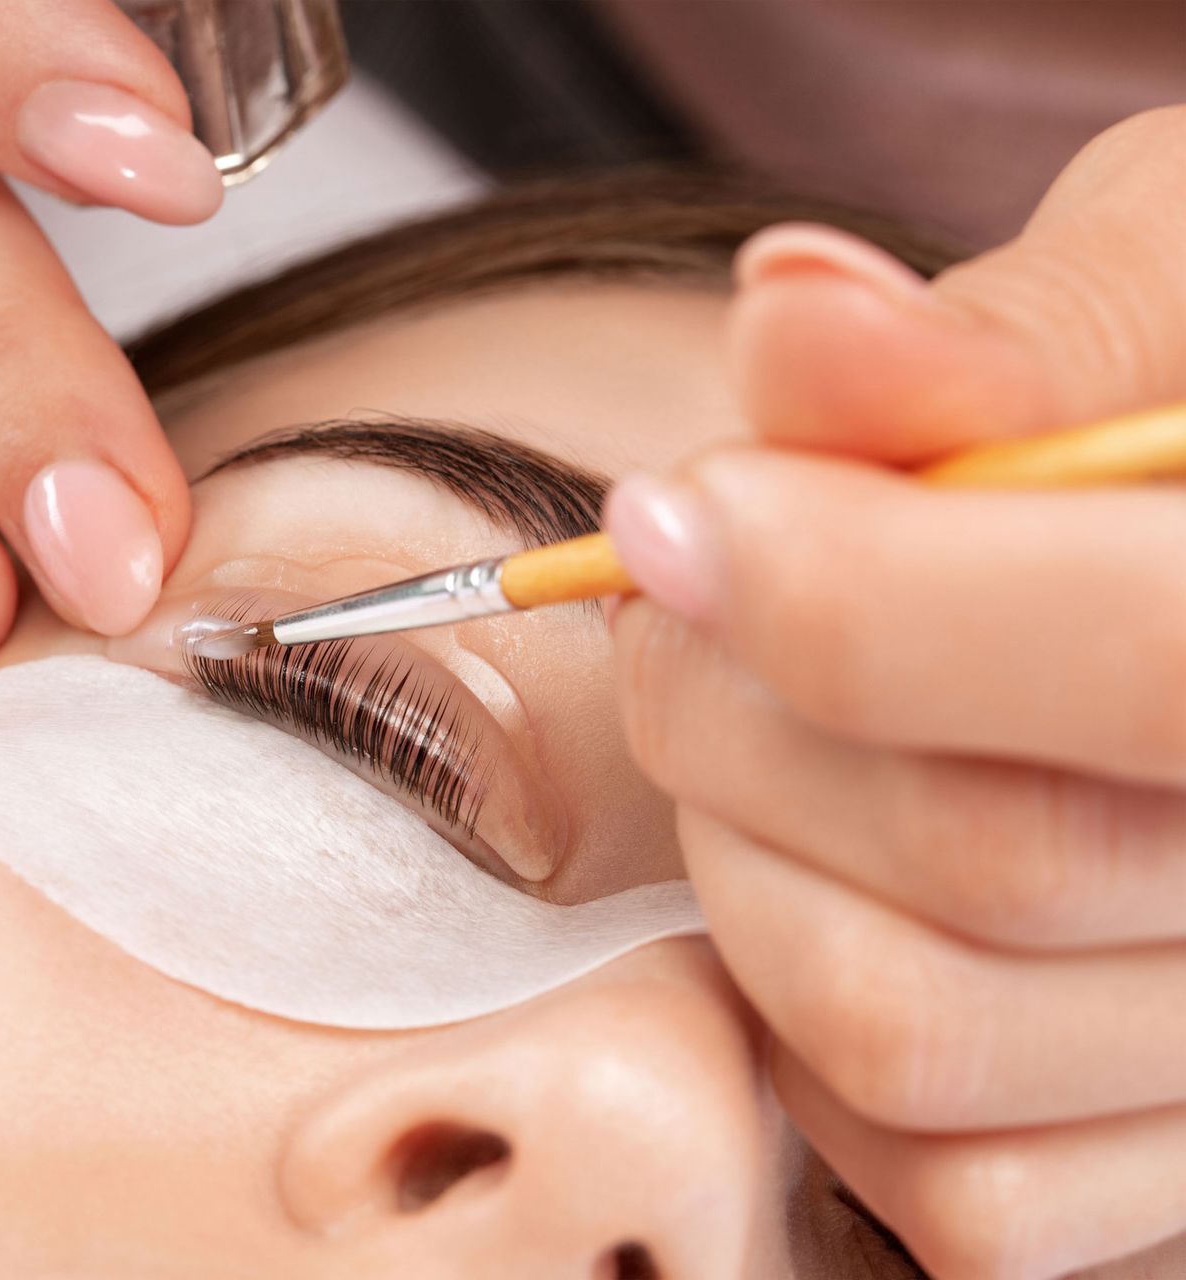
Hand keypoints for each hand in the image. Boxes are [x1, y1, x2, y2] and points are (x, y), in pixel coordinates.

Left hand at [606, 106, 1185, 1277]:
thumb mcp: (1174, 269)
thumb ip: (1010, 331)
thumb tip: (794, 321)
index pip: (1153, 660)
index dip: (863, 595)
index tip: (675, 513)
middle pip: (984, 858)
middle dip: (734, 699)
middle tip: (681, 581)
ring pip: (906, 1027)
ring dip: (742, 852)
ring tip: (755, 717)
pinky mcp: (1167, 1158)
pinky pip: (926, 1171)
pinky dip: (800, 1021)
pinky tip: (825, 867)